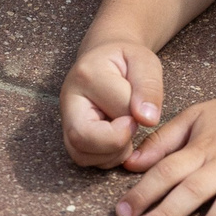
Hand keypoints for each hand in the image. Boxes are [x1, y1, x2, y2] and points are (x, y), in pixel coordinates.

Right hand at [60, 40, 164, 166]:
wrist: (105, 57)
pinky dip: (106, 158)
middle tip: (132, 127)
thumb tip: (148, 120)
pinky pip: (83, 158)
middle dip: (117, 143)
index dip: (136, 116)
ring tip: (126, 132)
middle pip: (82, 137)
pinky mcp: (69, 135)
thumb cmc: (126, 60)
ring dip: (113, 153)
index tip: (142, 109)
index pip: (116, 109)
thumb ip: (149, 87)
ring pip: (81, 154)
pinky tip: (118, 140)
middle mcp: (69, 99)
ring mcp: (66, 119)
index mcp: (87, 75)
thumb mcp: (145, 62)